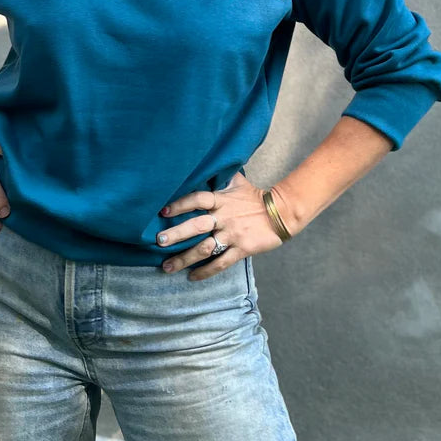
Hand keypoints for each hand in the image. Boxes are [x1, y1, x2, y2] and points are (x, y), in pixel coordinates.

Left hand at [156, 172, 290, 280]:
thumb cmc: (255, 197)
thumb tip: (207, 163)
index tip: (163, 212)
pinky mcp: (241, 249)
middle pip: (197, 226)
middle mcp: (224, 217)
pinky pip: (221, 263)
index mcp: (221, 200)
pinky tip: (193, 277)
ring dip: (185, 259)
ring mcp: (232, 235)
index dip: (180, 204)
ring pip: (205, 248)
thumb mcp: (238, 182)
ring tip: (167, 267)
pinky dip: (206, 271)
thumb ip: (221, 176)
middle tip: (159, 241)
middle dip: (176, 234)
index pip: (197, 199)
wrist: (281, 212)